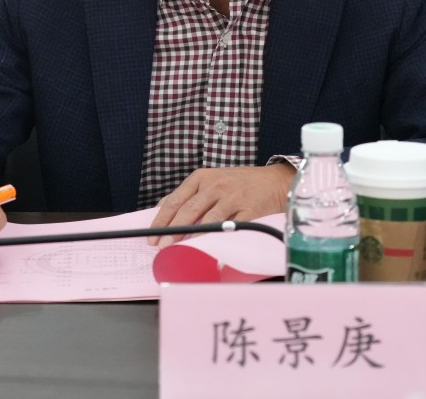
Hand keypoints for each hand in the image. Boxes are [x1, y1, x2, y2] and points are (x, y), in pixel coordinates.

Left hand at [147, 164, 294, 247]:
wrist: (275, 181)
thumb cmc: (241, 184)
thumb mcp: (213, 181)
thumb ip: (192, 196)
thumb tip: (165, 212)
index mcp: (202, 177)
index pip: (176, 199)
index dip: (161, 219)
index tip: (150, 234)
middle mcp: (215, 185)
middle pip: (188, 210)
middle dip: (170, 230)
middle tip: (159, 246)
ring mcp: (232, 197)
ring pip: (205, 218)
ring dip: (189, 236)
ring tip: (176, 249)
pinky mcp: (248, 209)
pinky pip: (228, 226)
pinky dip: (215, 237)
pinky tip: (206, 246)